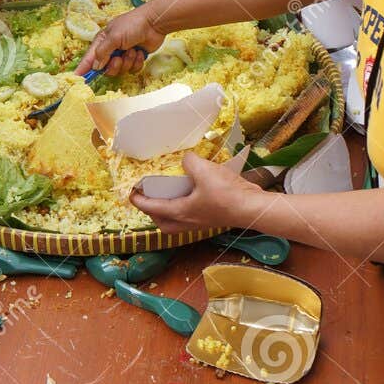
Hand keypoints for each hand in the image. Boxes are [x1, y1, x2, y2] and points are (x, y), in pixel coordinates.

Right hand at [77, 7, 165, 75]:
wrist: (154, 23)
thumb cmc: (132, 25)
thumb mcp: (114, 37)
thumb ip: (103, 52)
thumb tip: (96, 67)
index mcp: (102, 41)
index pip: (90, 58)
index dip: (83, 68)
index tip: (78, 78)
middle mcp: (111, 49)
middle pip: (106, 69)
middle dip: (114, 66)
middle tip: (119, 59)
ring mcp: (124, 54)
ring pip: (120, 70)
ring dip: (128, 62)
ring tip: (133, 51)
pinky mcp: (135, 59)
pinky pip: (132, 69)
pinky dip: (137, 62)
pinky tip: (140, 52)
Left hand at [128, 153, 260, 231]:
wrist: (252, 208)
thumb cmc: (226, 193)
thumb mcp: (204, 170)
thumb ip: (189, 162)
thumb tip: (186, 160)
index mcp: (180, 212)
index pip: (151, 208)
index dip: (138, 200)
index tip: (130, 193)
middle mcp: (188, 222)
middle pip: (163, 223)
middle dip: (153, 212)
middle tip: (150, 197)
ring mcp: (201, 223)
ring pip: (177, 222)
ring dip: (169, 211)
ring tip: (170, 194)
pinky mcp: (212, 219)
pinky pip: (191, 216)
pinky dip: (185, 207)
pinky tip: (193, 192)